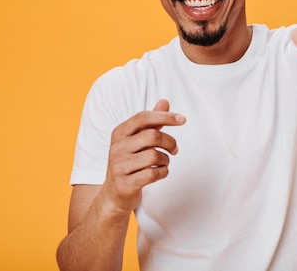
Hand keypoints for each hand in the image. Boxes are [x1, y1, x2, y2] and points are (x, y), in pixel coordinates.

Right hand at [102, 99, 185, 213]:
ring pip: (155, 156)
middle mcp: (117, 148)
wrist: (114, 194)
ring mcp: (119, 166)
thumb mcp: (137, 140)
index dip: (164, 116)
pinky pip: (153, 174)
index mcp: (119, 133)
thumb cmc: (130, 162)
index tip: (182, 119)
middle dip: (170, 142)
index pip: (143, 117)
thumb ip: (151, 122)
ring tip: (163, 163)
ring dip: (166, 160)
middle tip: (174, 149)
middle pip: (153, 136)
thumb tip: (165, 101)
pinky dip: (163, 172)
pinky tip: (160, 173)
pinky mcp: (125, 184)